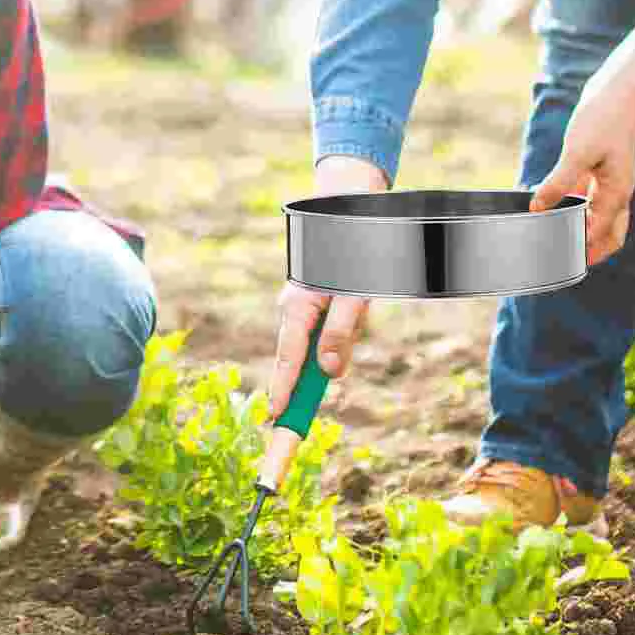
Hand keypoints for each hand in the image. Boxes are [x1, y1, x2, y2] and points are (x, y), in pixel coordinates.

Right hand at [268, 154, 386, 416]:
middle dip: (320, 366)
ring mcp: (300, 308)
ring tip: (358, 301)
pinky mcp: (312, 305)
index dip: (284, 394)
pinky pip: (327, 329)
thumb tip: (329, 372)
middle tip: (327, 362)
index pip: (289, 363)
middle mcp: (292, 311)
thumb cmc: (351, 254)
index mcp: (297, 309)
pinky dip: (342, 327)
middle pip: (302, 358)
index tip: (276, 421)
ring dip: (341, 337)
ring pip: (319, 343)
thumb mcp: (354, 295)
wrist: (346, 213)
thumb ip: (341, 333)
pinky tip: (356, 300)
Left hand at [529, 83, 634, 266]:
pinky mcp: (602, 169)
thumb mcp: (578, 151)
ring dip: (584, 232)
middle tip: (561, 262)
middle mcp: (617, 192)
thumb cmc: (605, 117)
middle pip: (609, 236)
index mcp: (616, 194)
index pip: (599, 236)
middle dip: (590, 252)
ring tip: (556, 240)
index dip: (580, 251)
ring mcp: (611, 181)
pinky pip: (592, 199)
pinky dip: (578, 209)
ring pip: (601, 219)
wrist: (622, 88)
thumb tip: (537, 208)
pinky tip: (554, 206)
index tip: (557, 260)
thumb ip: (559, 181)